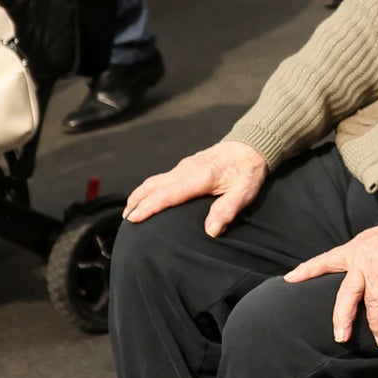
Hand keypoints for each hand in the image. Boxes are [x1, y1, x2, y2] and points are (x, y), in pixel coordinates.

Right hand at [123, 140, 272, 231]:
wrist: (251, 145)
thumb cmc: (248, 171)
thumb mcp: (244, 193)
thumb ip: (226, 211)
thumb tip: (211, 231)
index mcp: (199, 177)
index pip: (167, 194)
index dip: (149, 207)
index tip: (134, 219)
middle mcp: (187, 169)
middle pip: (154, 186)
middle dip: (137, 202)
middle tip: (126, 220)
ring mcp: (185, 166)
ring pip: (155, 181)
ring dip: (140, 194)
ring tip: (130, 211)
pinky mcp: (186, 165)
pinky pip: (161, 178)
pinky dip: (149, 189)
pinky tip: (147, 198)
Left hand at [286, 199, 377, 346]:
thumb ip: (367, 253)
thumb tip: (365, 268)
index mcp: (355, 249)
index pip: (325, 260)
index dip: (306, 270)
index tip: (288, 279)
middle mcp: (362, 260)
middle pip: (345, 296)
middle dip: (342, 319)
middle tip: (340, 337)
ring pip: (372, 305)